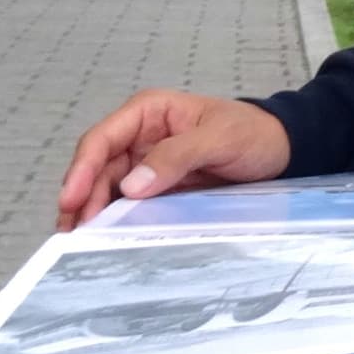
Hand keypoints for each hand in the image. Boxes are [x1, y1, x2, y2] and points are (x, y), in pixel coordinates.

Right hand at [53, 89, 291, 231]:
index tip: (71, 201)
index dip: (82, 170)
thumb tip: (130, 186)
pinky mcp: (158, 187)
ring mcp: (147, 163)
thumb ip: (176, 157)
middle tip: (71, 233)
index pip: (103, 140)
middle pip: (98, 169)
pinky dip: (114, 219)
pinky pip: (129, 203)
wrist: (282, 149)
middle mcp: (140, 136)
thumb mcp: (219, 139)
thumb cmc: (252, 133)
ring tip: (77, 242)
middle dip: (81, 199)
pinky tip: (103, 239)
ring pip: (108, 189)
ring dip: (92, 213)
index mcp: (148, 112)